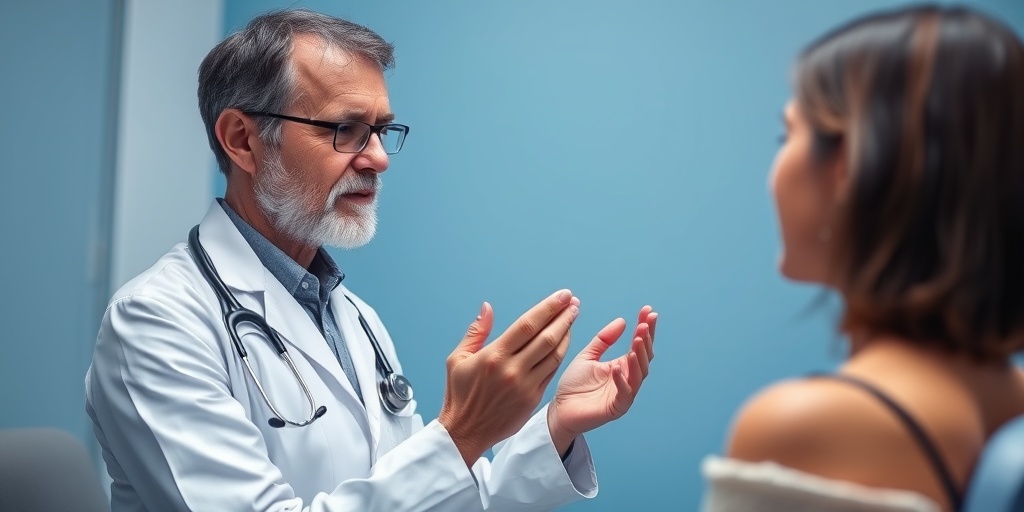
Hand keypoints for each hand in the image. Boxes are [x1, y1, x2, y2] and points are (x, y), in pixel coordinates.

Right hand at [439, 289, 580, 466]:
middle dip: (563, 317)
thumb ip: (476, 332)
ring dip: (566, 334)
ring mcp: (525, 386)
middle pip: (546, 337)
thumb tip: (487, 307)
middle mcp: (512, 370)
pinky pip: (551, 372)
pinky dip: (560, 354)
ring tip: (572, 317)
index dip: (548, 308)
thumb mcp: (457, 359)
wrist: (465, 432)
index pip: (527, 325)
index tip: (562, 295)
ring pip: (554, 355)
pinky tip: (564, 341)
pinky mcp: (533, 399)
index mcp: (493, 356)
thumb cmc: (459, 393)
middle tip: (573, 302)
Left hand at [547, 306, 657, 454]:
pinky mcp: (616, 408)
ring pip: (639, 374)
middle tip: (644, 324)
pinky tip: (618, 367)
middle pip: (644, 358)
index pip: (639, 345)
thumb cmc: (573, 385)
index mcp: (622, 366)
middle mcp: (627, 379)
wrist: (559, 410)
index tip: (648, 310)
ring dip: (639, 357)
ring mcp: (623, 394)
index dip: (645, 328)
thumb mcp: (588, 356)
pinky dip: (623, 380)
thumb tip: (622, 321)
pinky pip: (625, 393)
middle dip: (646, 340)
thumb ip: (604, 340)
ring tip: (637, 340)